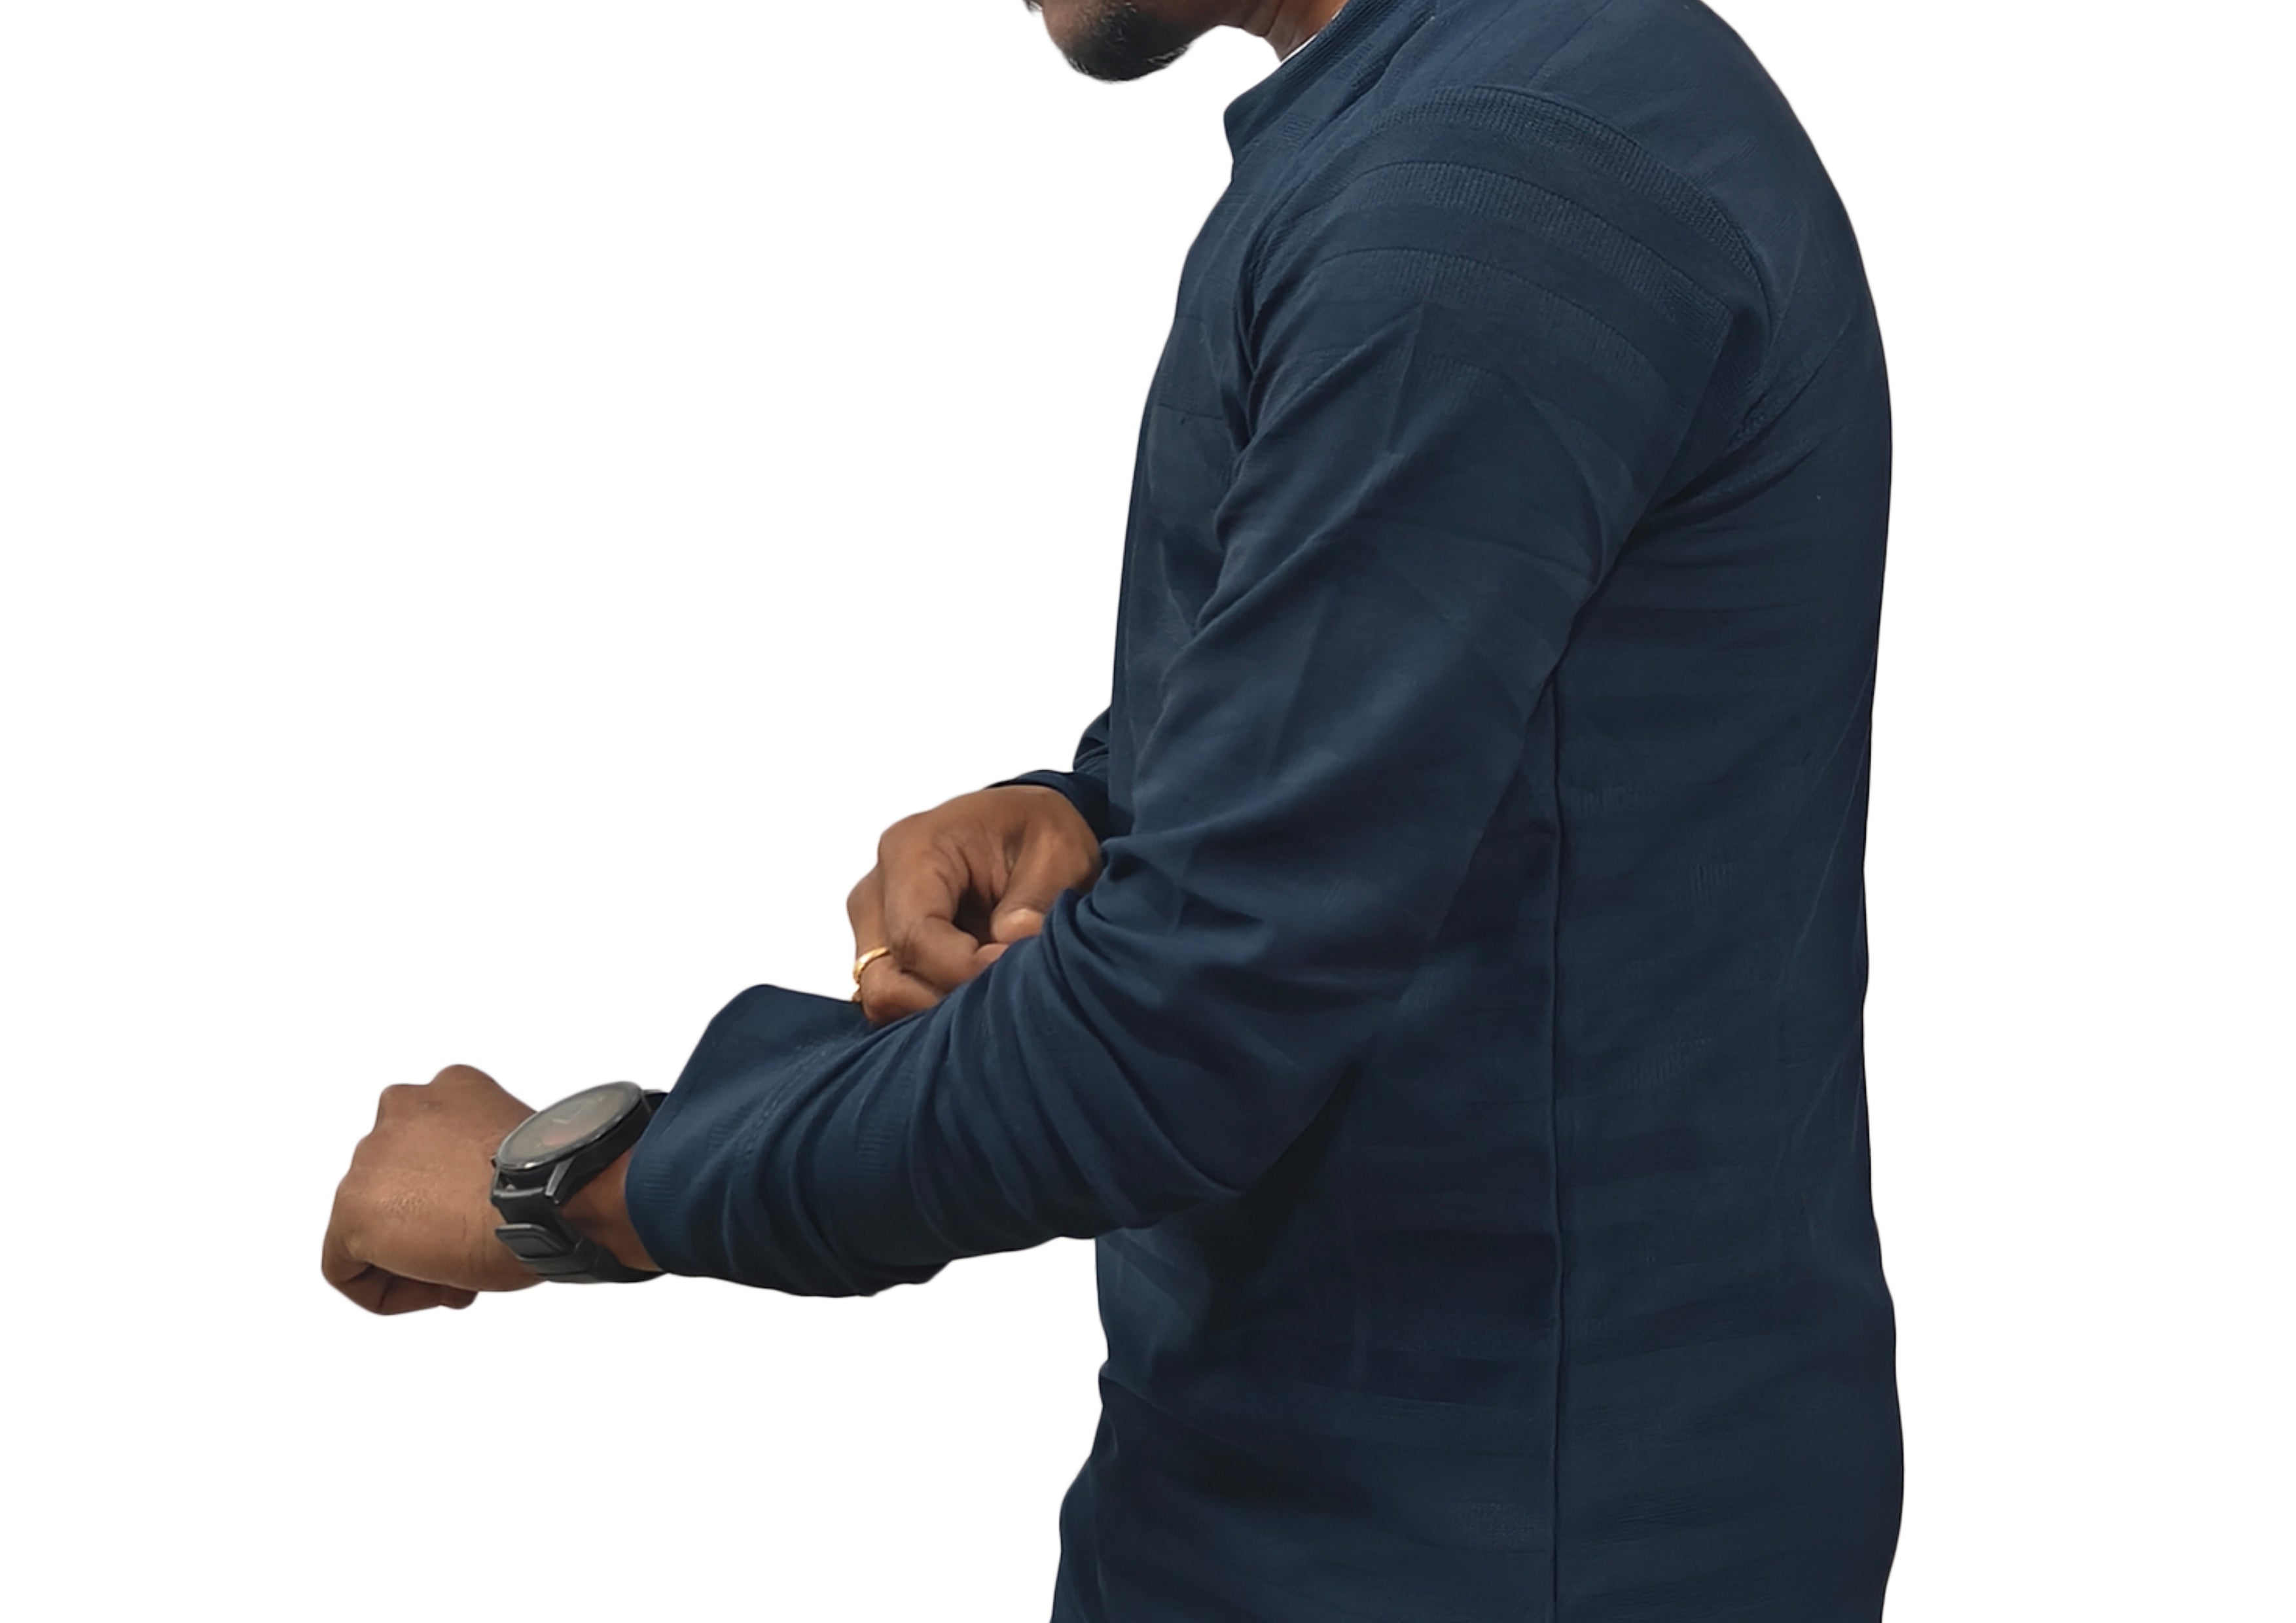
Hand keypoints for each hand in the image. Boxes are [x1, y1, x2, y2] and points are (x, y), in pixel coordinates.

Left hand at [321, 1064, 541, 1314]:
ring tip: (459, 1272)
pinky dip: (386, 1290)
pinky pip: (347, 1268)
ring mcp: (370, 1158)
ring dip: (409, 1253)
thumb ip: (486, 1161)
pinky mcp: (353, 1210)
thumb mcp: (522, 1149)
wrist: (551, 1199)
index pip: (428, 1145)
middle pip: (395, 1185)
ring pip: (370, 1225)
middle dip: (428, 1224)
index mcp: (449, 1088)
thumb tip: (479, 1202)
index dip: (455, 1196)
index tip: (485, 1219)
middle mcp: (401, 1109)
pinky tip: (439, 1288)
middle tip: (470, 1250)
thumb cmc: (555, 1181)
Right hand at [847, 784, 1102, 1025]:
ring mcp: (874, 926)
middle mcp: (877, 891)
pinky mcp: (884, 953)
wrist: (1021, 828)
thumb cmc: (1034, 830)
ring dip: (941, 1010)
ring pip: (885, 998)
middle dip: (949, 1001)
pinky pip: (896, 1000)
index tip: (1016, 978)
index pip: (917, 938)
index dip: (965, 972)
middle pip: (886, 980)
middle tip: (1007, 994)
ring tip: (995, 997)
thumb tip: (1012, 941)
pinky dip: (935, 1010)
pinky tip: (979, 1001)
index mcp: (912, 851)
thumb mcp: (1058, 848)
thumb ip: (1035, 897)